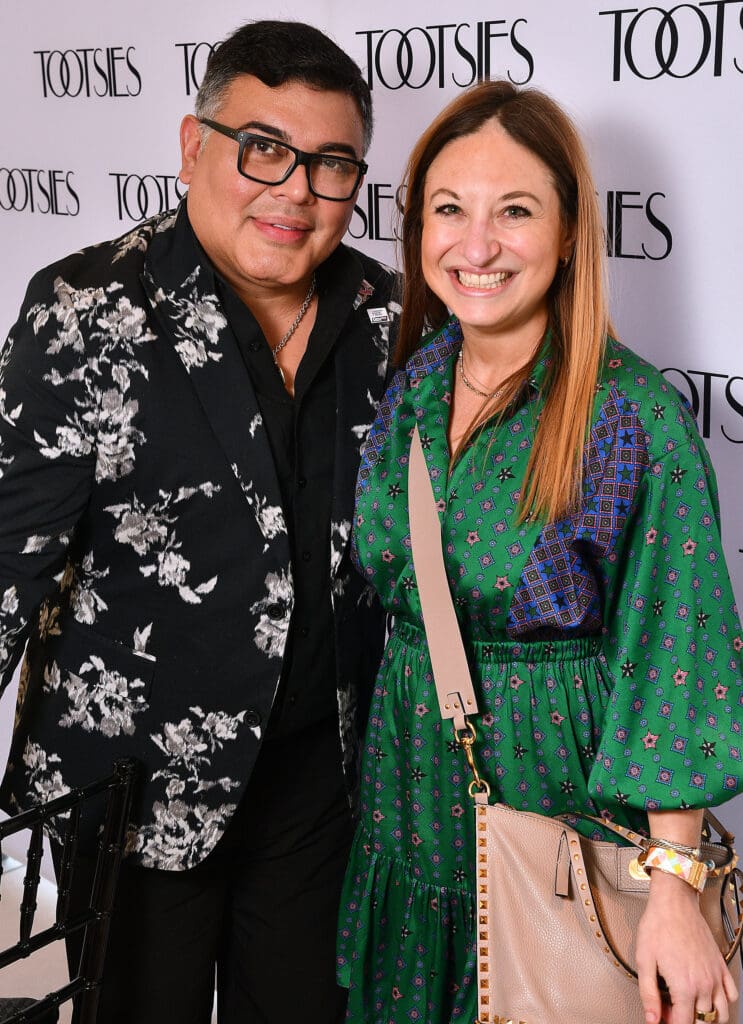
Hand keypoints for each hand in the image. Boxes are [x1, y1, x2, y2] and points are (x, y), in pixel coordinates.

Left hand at [636, 871, 737, 1023]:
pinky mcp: (721, 966)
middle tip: (672, 1011)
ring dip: (707, 1018)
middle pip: (703, 1022)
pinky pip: (731, 995)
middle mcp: (704, 984)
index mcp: (684, 986)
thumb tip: (652, 1018)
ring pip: (721, 1014)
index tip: (662, 1017)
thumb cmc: (658, 926)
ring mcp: (715, 976)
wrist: (674, 903)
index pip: (683, 1023)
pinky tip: (709, 996)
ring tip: (691, 1008)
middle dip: (687, 1021)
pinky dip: (724, 1002)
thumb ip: (648, 994)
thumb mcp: (644, 960)